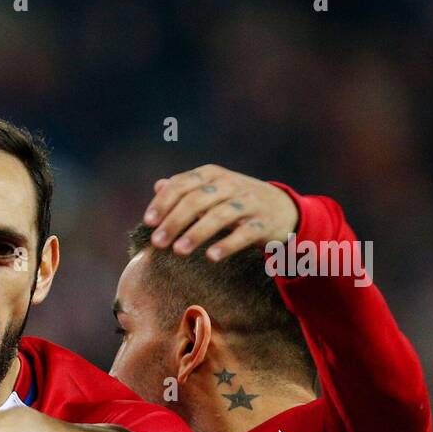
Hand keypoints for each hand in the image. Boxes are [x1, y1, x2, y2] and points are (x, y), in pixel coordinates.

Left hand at [144, 164, 298, 260]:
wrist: (284, 209)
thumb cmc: (237, 201)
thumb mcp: (212, 190)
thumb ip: (186, 188)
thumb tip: (159, 185)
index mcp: (213, 175)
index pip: (183, 184)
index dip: (163, 202)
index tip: (148, 222)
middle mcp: (230, 185)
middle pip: (197, 200)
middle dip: (174, 221)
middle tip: (157, 242)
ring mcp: (249, 203)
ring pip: (220, 215)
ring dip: (196, 233)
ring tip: (178, 251)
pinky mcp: (264, 223)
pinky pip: (244, 234)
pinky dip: (227, 244)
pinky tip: (211, 256)